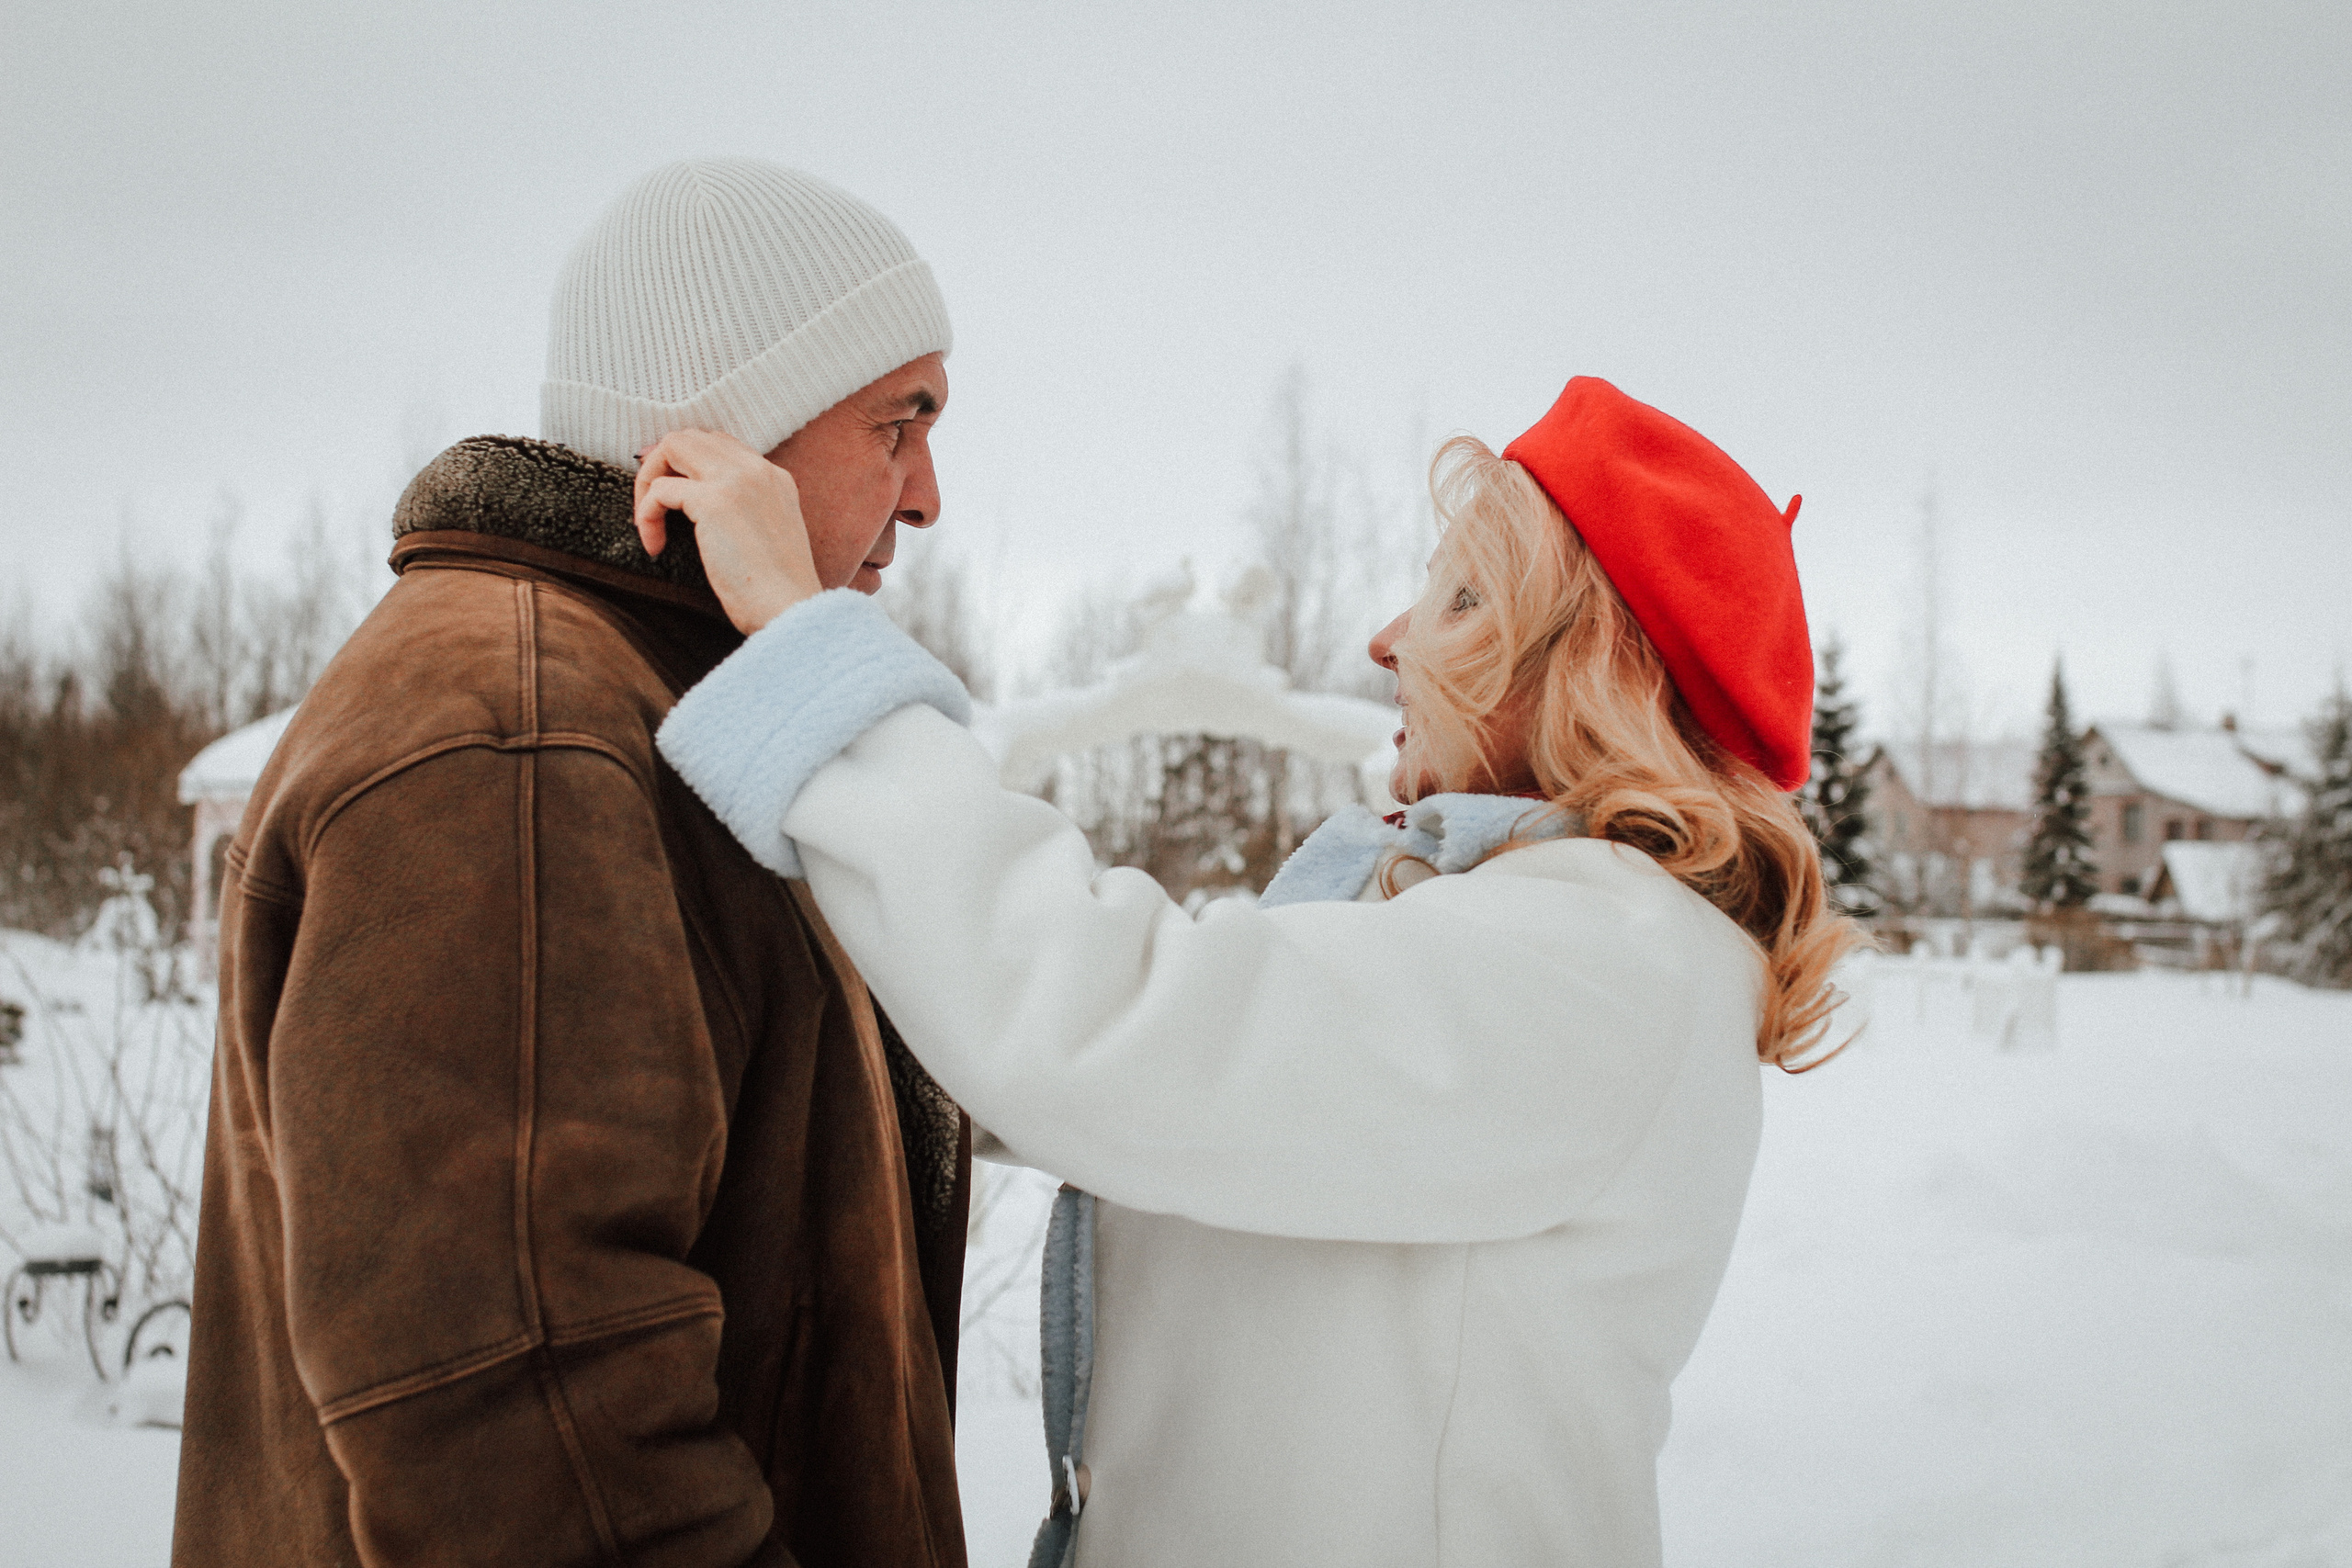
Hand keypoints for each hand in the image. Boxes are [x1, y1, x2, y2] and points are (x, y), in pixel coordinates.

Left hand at [632, 429, 822, 634]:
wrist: (791, 609)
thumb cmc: (777, 592)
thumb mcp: (767, 537)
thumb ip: (744, 513)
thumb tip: (697, 510)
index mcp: (774, 477)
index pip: (720, 444)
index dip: (685, 460)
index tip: (665, 486)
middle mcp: (757, 470)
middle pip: (691, 437)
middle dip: (659, 465)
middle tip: (649, 503)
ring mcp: (735, 481)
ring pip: (672, 446)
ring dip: (647, 480)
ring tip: (647, 521)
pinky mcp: (713, 502)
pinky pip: (660, 490)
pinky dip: (646, 515)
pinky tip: (656, 546)